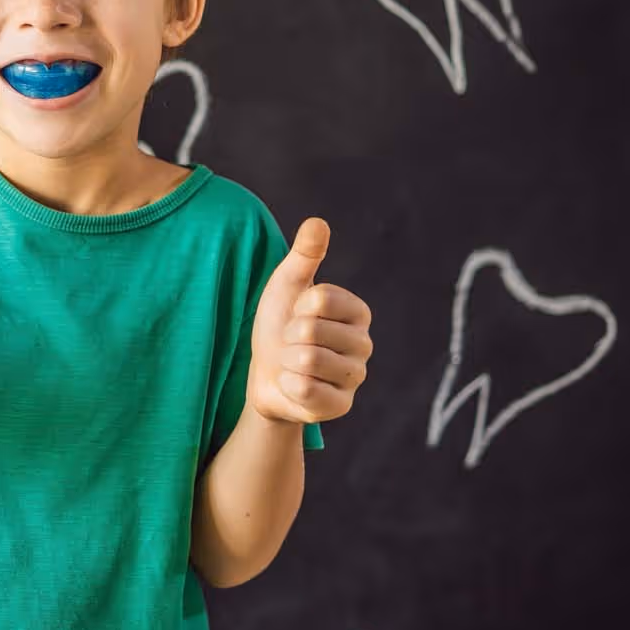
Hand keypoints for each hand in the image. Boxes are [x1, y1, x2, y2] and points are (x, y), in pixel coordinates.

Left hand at [245, 217, 372, 426]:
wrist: (265, 374)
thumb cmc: (279, 324)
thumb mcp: (287, 285)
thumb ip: (304, 254)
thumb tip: (317, 222)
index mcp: (357, 312)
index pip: (322, 298)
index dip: (297, 306)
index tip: (296, 314)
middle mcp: (365, 345)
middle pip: (312, 330)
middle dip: (289, 335)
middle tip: (292, 342)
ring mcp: (355, 378)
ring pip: (308, 360)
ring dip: (287, 361)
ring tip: (292, 364)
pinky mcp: (340, 406)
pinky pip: (305, 390)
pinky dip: (288, 386)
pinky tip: (294, 385)